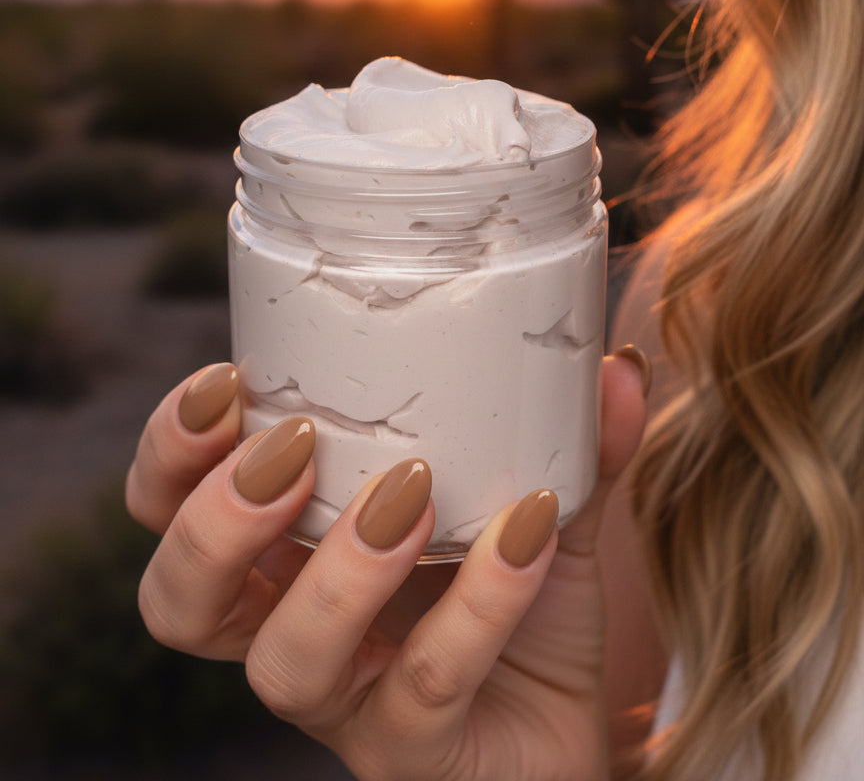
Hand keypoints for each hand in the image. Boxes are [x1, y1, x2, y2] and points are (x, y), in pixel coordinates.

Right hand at [126, 353, 648, 780]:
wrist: (575, 726)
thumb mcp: (533, 503)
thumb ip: (565, 436)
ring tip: (409, 494)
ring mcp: (351, 702)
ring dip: (338, 570)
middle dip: (214, 519)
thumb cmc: (523, 606)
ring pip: (285, 663)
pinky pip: (425, 685)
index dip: (169, 453)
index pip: (171, 511)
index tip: (226, 382)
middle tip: (291, 449)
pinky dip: (478, 601)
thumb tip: (612, 363)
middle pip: (179, 602)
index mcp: (285, 553)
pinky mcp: (417, 754)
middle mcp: (294, 629)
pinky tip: (529, 531)